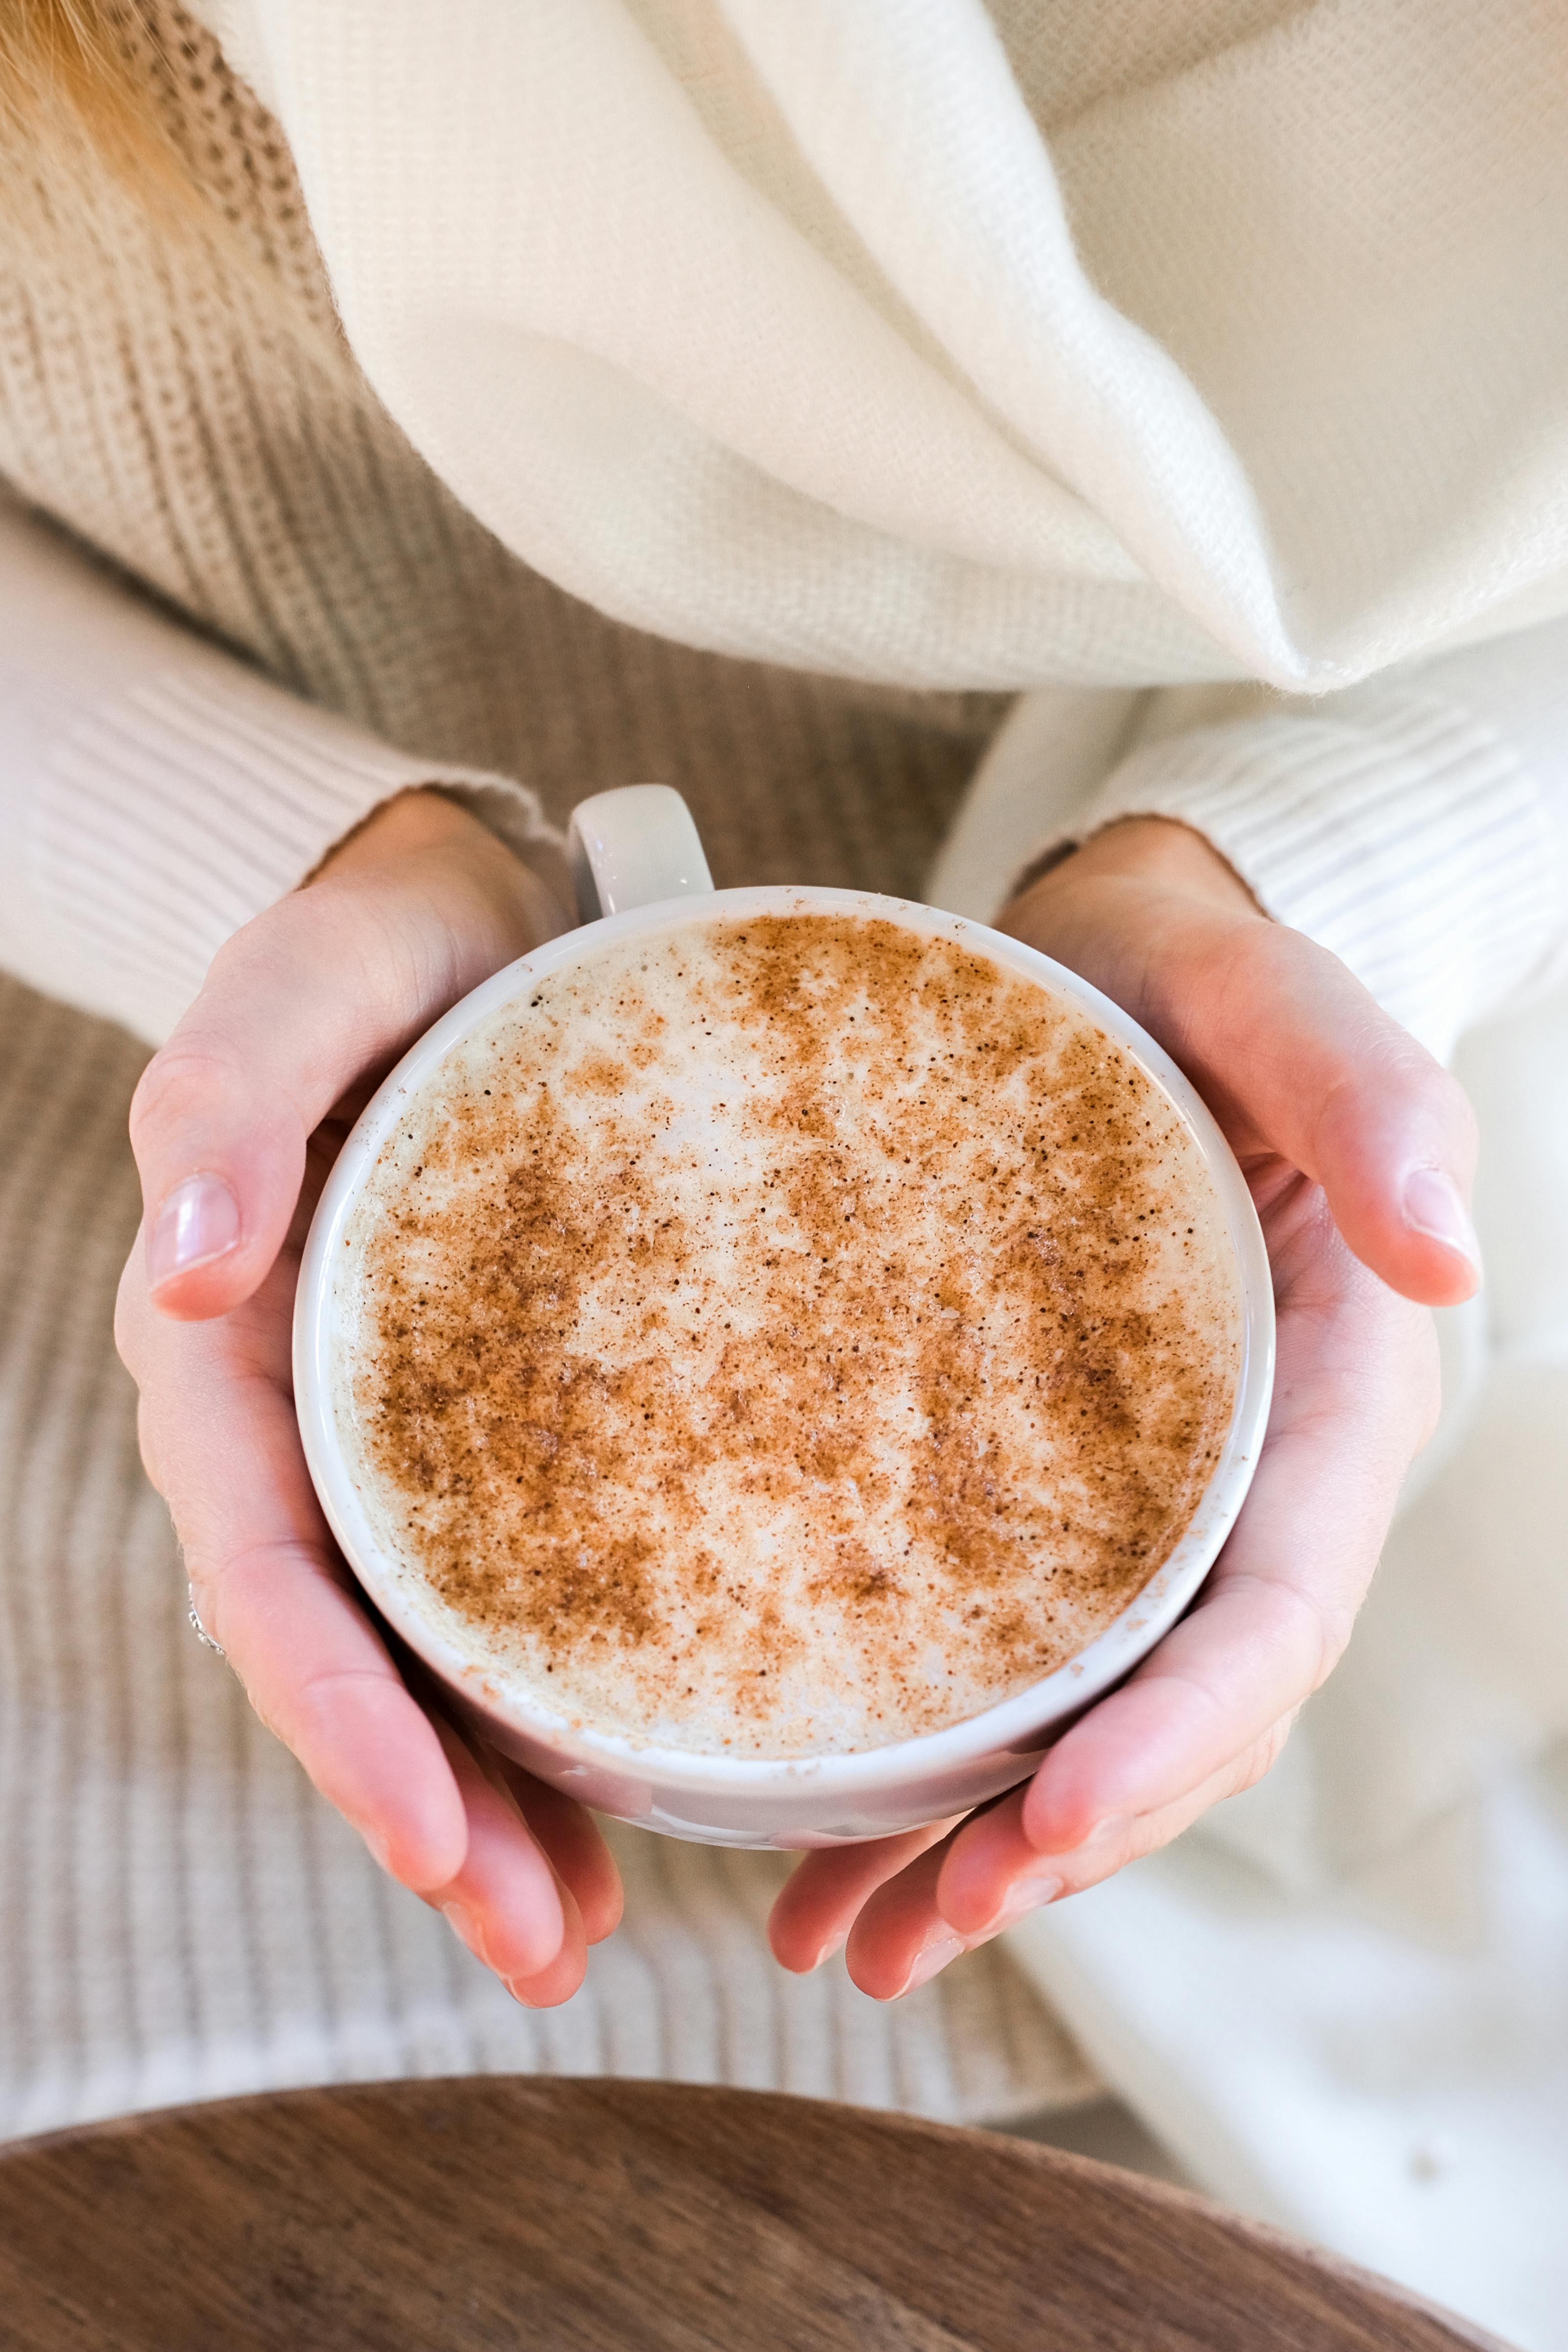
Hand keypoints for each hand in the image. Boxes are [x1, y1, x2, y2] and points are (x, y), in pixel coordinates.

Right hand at [115, 790, 621, 2003]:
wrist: (467, 908)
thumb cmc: (376, 943)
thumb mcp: (299, 987)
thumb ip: (231, 1104)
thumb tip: (183, 1266)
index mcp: (234, 1356)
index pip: (269, 1573)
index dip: (338, 1720)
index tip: (431, 1839)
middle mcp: (300, 1421)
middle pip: (343, 1659)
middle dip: (426, 1816)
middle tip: (537, 1943)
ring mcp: (389, 1436)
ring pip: (418, 1656)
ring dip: (484, 1804)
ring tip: (575, 1931)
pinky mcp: (483, 1425)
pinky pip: (497, 1587)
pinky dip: (546, 1701)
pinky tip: (619, 1792)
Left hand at [769, 817, 1477, 1995]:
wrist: (1106, 967)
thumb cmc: (1193, 976)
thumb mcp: (1274, 996)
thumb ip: (1370, 1096)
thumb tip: (1445, 1254)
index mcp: (1320, 1405)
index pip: (1270, 1610)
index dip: (1175, 1732)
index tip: (1049, 1818)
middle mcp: (1244, 1487)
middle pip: (1177, 1714)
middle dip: (1061, 1840)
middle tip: (917, 1927)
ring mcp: (1147, 1511)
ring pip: (1086, 1724)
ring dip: (978, 1852)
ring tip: (848, 1943)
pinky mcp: (1046, 1501)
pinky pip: (1005, 1664)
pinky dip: (925, 1772)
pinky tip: (826, 1847)